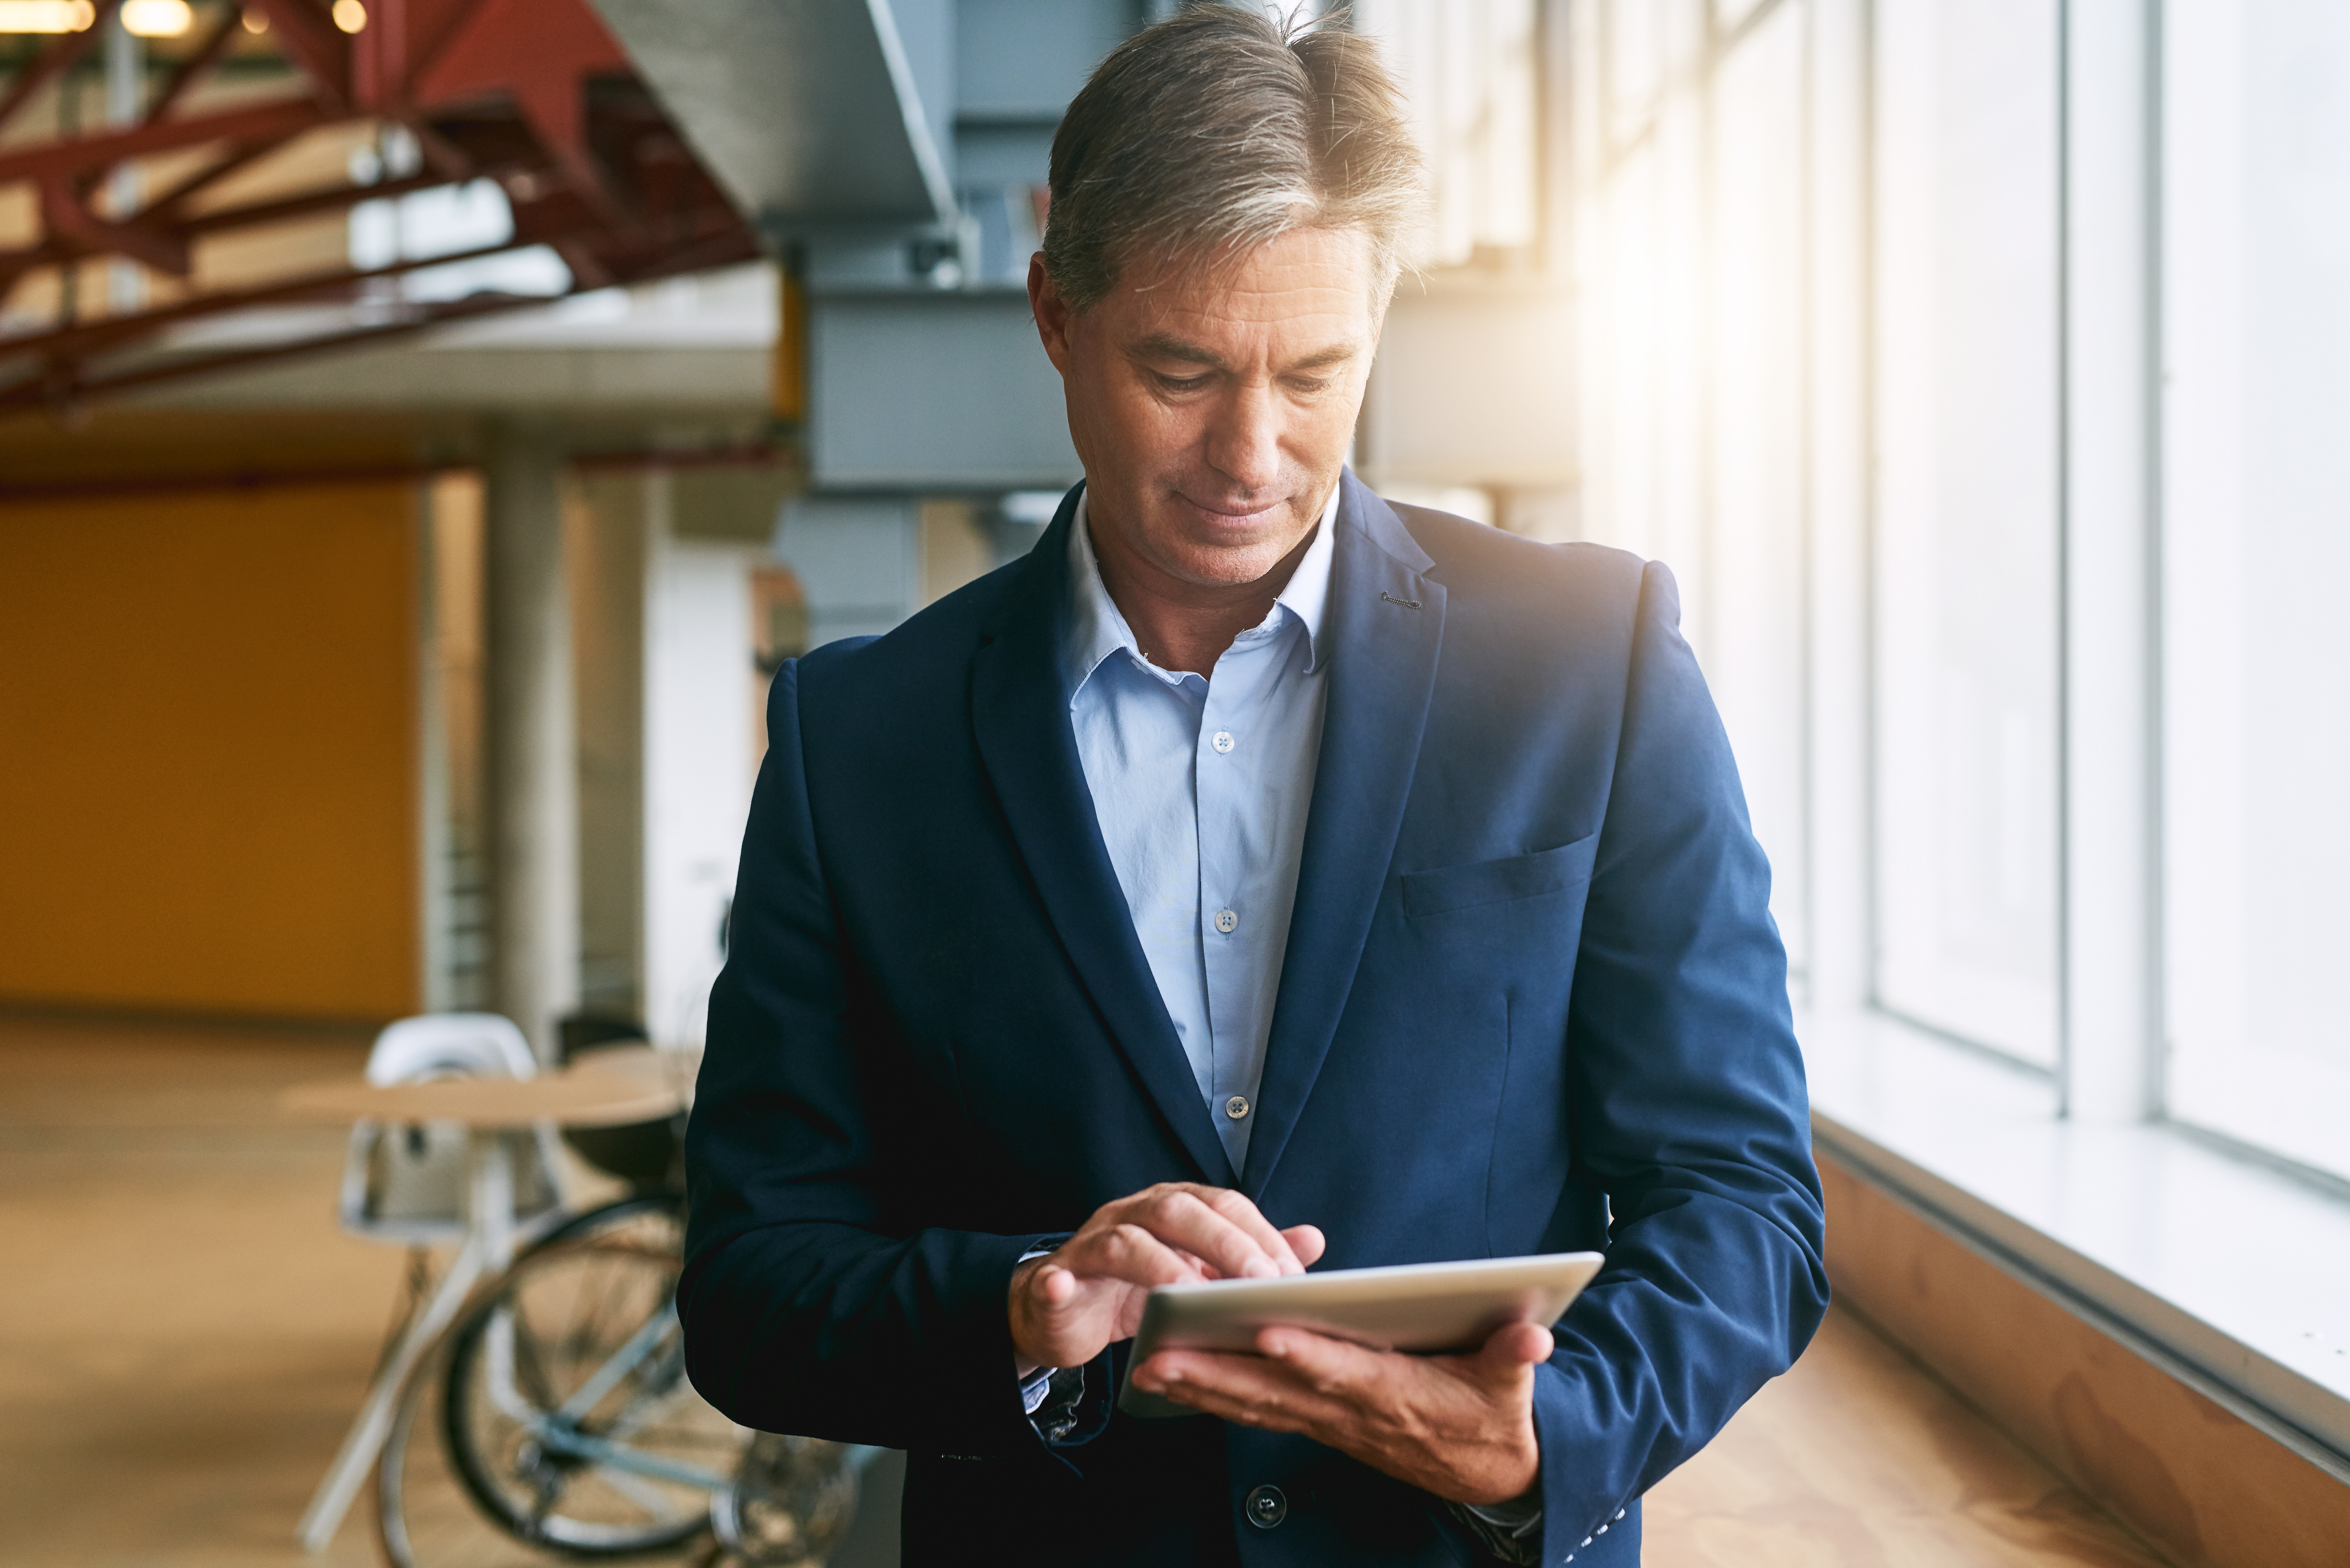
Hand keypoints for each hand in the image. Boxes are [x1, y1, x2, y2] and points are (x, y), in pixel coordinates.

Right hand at [1008, 1183, 1324, 1373]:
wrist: (1067, 1310)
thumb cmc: (1138, 1289)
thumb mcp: (1200, 1272)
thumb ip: (1251, 1255)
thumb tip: (1313, 1240)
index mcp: (1173, 1208)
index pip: (1222, 1204)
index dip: (1259, 1234)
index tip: (1291, 1276)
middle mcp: (1133, 1214)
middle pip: (1177, 1211)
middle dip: (1222, 1243)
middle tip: (1258, 1282)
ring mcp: (1091, 1244)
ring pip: (1124, 1241)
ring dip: (1161, 1268)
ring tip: (1191, 1298)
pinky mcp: (1056, 1279)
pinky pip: (1055, 1276)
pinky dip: (1059, 1282)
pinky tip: (1065, 1287)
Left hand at [1128, 1319, 1552, 1506]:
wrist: (1490, 1471)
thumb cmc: (1494, 1414)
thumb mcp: (1513, 1385)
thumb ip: (1516, 1357)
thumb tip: (1534, 1338)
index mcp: (1396, 1393)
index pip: (1344, 1372)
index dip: (1307, 1356)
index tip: (1267, 1333)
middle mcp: (1353, 1412)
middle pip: (1278, 1392)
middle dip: (1218, 1375)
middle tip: (1162, 1357)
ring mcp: (1332, 1423)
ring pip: (1258, 1404)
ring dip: (1203, 1389)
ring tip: (1149, 1367)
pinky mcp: (1321, 1425)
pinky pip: (1260, 1412)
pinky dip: (1217, 1400)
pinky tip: (1177, 1386)